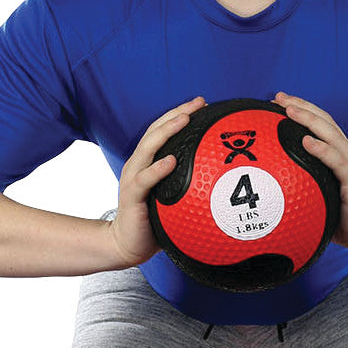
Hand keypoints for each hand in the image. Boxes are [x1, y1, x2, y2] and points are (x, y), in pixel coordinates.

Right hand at [107, 96, 206, 266]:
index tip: (203, 103)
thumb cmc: (153, 219)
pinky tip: (171, 160)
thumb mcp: (172, 194)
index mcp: (148, 161)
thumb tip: (220, 173)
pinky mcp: (131, 196)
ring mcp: (133, 178)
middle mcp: (138, 164)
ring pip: (148, 148)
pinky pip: (145, 180)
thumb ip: (187, 180)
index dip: (181, 114)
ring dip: (167, 132)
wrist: (128, 243)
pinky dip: (157, 168)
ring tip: (184, 120)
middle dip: (177, 114)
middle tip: (198, 103)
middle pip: (156, 131)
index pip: (163, 130)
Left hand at [274, 92, 347, 253]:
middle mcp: (345, 152)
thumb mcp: (317, 190)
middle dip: (300, 106)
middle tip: (278, 98)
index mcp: (337, 152)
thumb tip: (269, 177)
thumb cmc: (340, 213)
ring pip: (330, 134)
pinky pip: (336, 161)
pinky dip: (321, 149)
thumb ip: (301, 178)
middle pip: (323, 120)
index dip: (299, 108)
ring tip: (289, 111)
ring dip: (308, 120)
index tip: (276, 100)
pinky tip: (305, 142)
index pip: (319, 122)